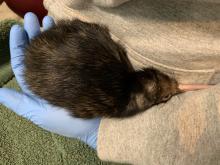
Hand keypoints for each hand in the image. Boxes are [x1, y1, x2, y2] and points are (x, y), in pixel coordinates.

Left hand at [0, 12, 99, 148]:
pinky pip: (71, 54)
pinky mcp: (81, 70)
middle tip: (34, 18)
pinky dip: (68, 43)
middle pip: (39, 52)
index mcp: (37, 86)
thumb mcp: (39, 114)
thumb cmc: (66, 122)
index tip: (18, 29)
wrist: (96, 125)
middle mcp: (50, 77)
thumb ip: (18, 103)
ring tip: (50, 20)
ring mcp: (66, 72)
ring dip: (51, 35)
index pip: (24, 62)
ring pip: (55, 51)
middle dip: (35, 35)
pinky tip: (67, 33)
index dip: (19, 46)